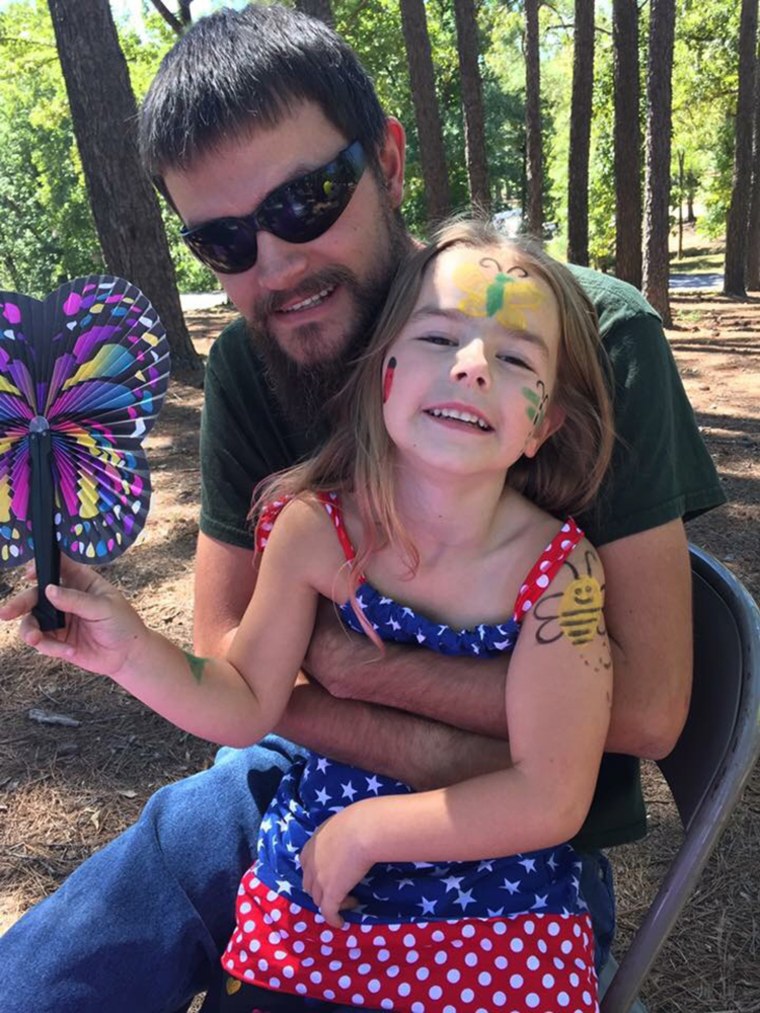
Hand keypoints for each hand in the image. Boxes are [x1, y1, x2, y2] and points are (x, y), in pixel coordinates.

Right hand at [0, 556, 145, 678]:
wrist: (128, 656)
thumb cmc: (123, 624)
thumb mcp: (104, 608)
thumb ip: (76, 600)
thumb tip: (49, 590)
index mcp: (81, 582)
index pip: (58, 567)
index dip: (41, 567)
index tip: (28, 574)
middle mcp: (66, 599)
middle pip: (36, 596)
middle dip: (19, 603)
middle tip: (7, 613)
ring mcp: (60, 620)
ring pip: (32, 621)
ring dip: (30, 631)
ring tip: (35, 640)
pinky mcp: (58, 640)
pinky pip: (43, 642)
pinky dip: (52, 648)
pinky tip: (71, 651)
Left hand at [300, 803, 377, 927]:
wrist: (364, 829)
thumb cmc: (359, 820)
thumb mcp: (342, 823)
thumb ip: (339, 835)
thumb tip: (351, 835)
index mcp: (313, 844)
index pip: (307, 864)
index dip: (316, 873)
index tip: (330, 874)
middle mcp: (311, 863)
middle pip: (310, 884)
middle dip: (321, 890)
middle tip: (339, 889)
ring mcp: (319, 879)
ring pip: (318, 899)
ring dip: (332, 902)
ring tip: (350, 900)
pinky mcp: (331, 893)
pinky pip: (328, 911)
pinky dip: (333, 919)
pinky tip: (341, 922)